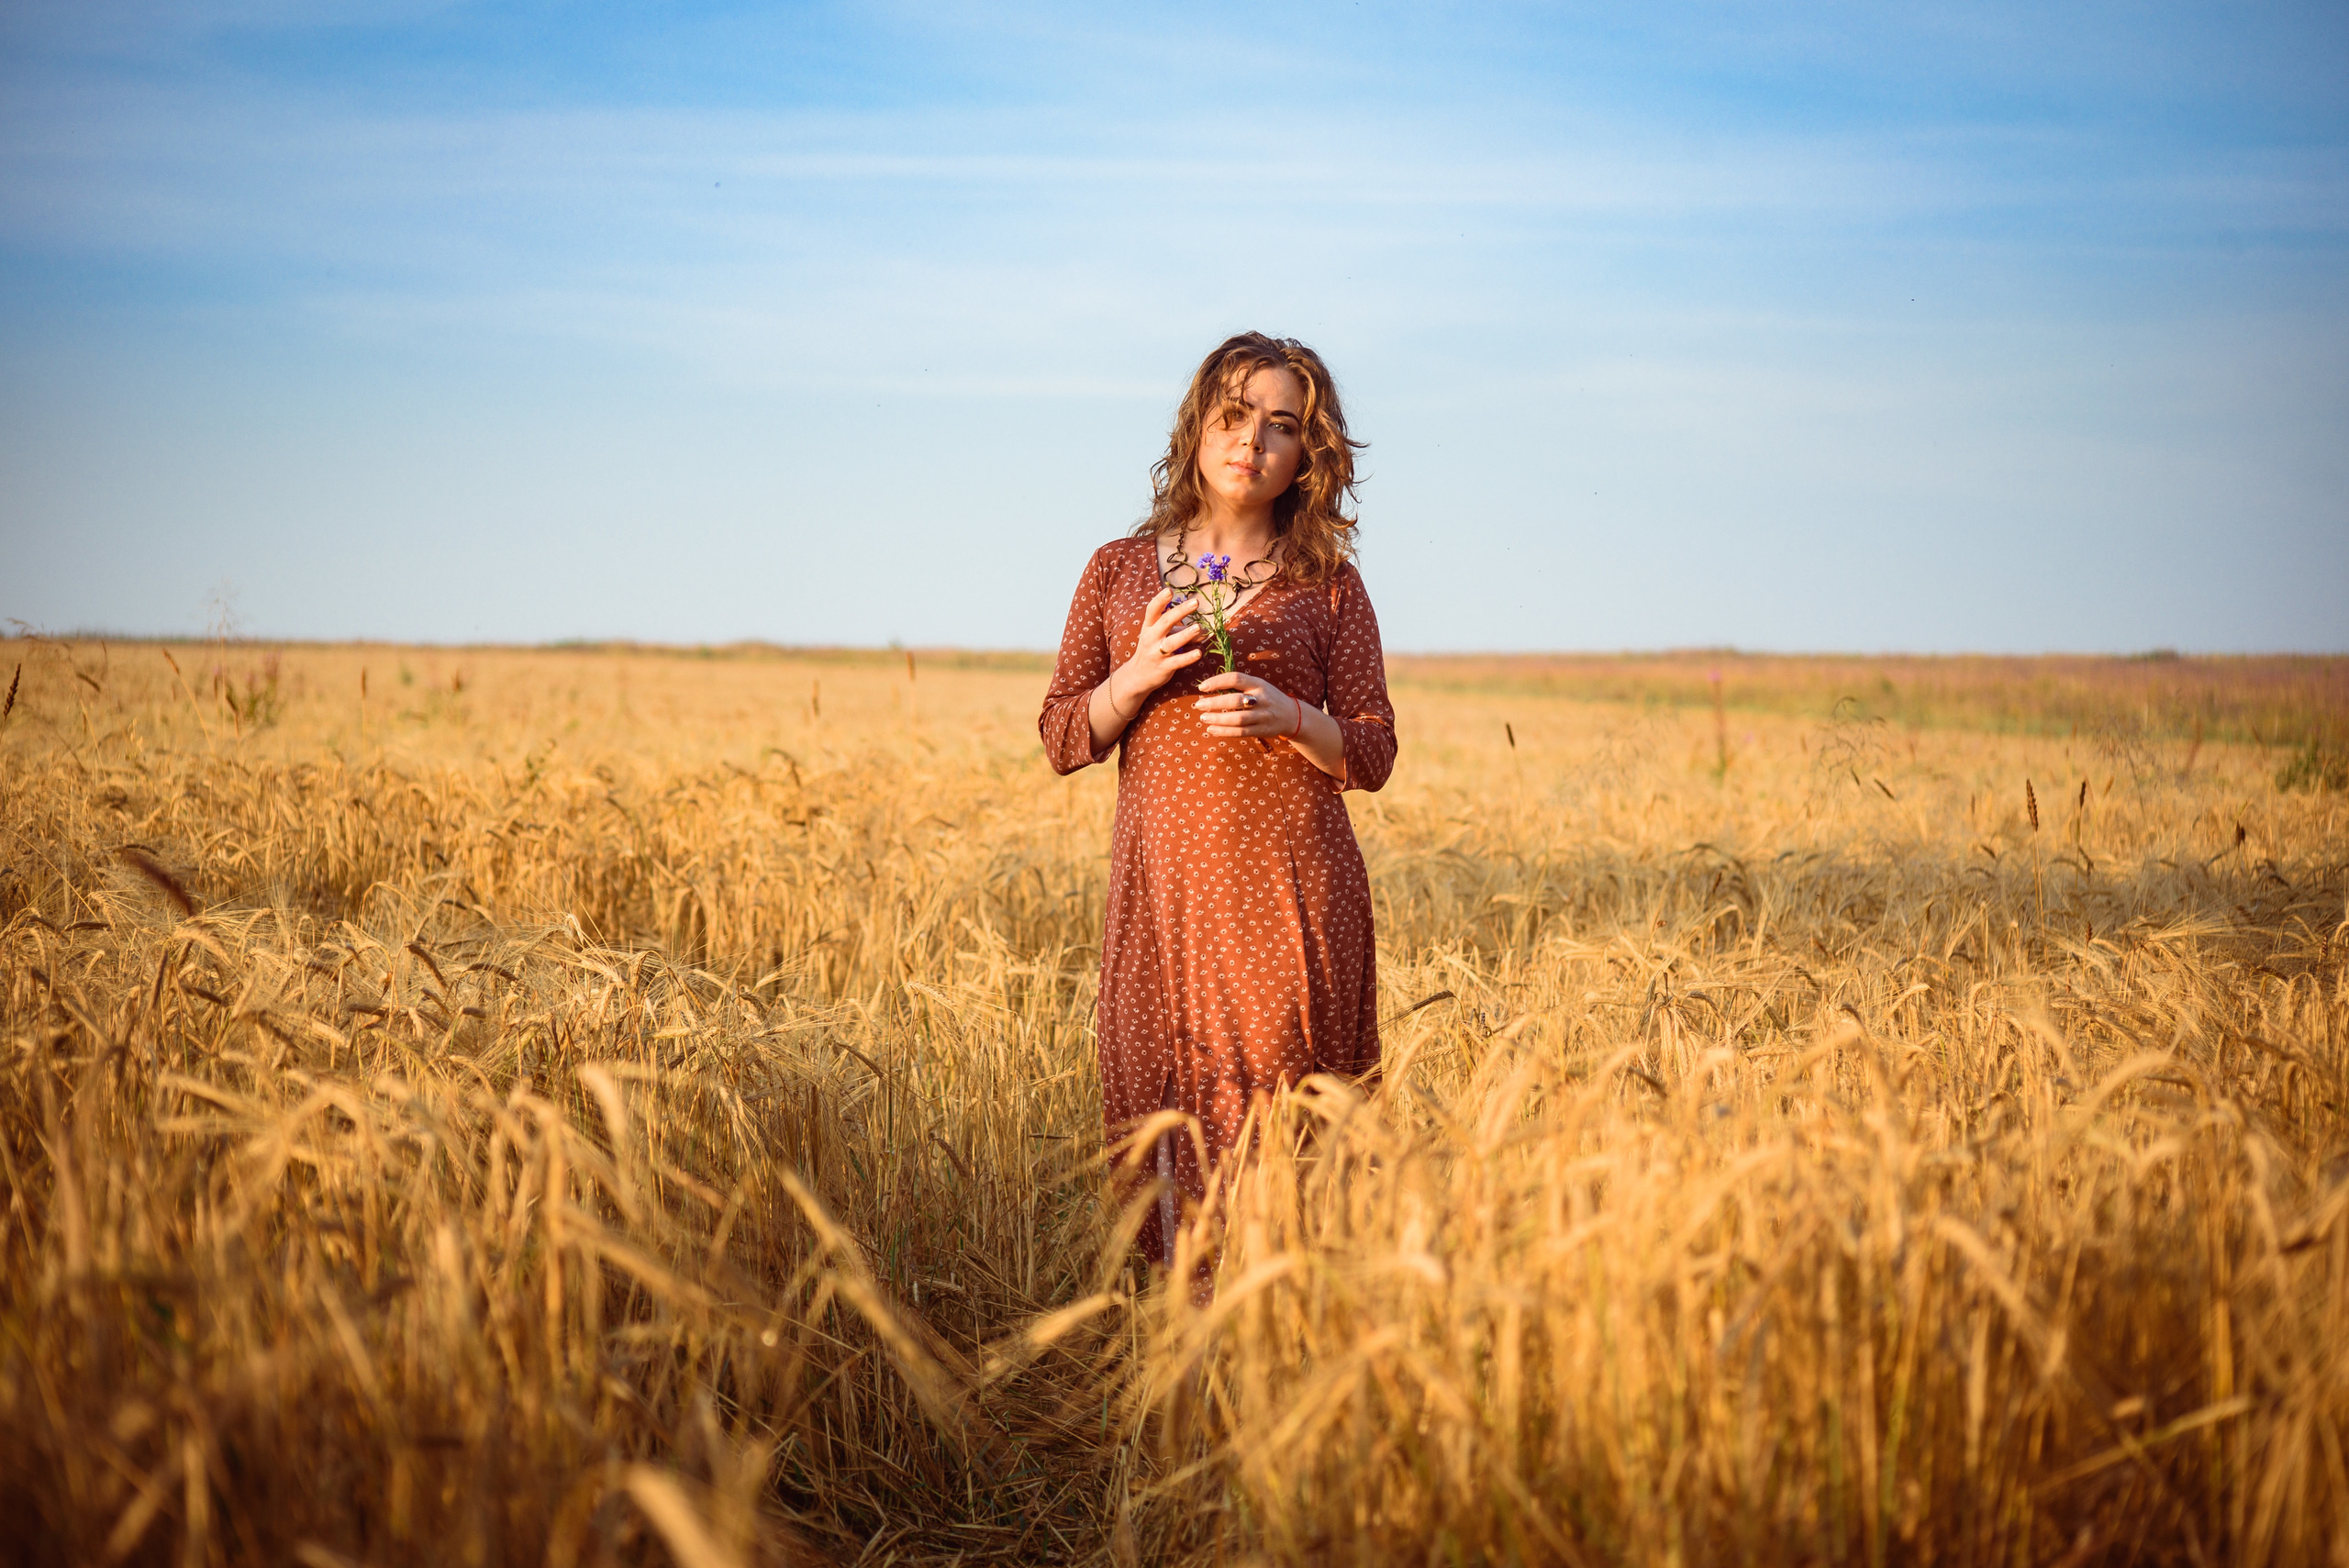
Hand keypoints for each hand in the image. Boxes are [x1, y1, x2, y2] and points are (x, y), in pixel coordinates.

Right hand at [1105, 587, 1203, 715]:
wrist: (1138, 675)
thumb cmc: (1153, 650)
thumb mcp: (1163, 637)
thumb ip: (1181, 632)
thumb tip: (1204, 630)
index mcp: (1149, 627)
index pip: (1152, 610)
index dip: (1160, 600)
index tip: (1169, 591)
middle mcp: (1151, 638)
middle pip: (1165, 622)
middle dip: (1180, 611)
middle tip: (1195, 603)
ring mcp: (1156, 653)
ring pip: (1172, 642)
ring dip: (1186, 634)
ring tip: (1198, 628)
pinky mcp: (1164, 667)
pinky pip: (1177, 662)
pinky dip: (1188, 657)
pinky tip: (1198, 653)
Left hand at [1193, 670, 1302, 738]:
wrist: (1292, 715)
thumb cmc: (1268, 697)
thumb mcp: (1258, 685)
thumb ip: (1239, 685)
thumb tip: (1210, 687)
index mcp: (1258, 684)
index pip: (1236, 678)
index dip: (1217, 682)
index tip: (1202, 687)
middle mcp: (1261, 699)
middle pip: (1235, 701)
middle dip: (1214, 703)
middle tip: (1198, 705)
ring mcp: (1262, 716)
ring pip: (1237, 719)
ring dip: (1218, 719)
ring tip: (1203, 718)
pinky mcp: (1262, 730)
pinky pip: (1240, 732)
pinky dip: (1224, 732)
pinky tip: (1212, 730)